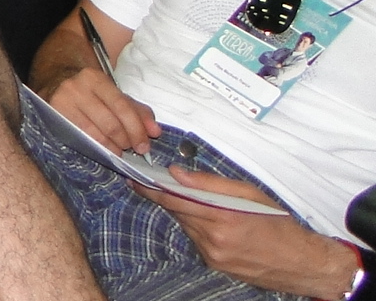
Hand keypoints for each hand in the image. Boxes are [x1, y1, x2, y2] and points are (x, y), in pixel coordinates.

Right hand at [45, 64, 159, 153]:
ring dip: (112, 147)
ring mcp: (63, 102)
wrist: (54, 82)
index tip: (144, 146)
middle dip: (126, 141)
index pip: (122, 107)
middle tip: (132, 149)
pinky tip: (105, 150)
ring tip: (119, 150)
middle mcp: (77, 87)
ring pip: (95, 134)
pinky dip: (97, 148)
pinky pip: (81, 138)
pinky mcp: (54, 116)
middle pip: (109, 123)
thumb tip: (155, 131)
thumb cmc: (90, 92)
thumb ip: (137, 111)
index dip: (136, 129)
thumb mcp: (113, 94)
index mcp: (96, 78)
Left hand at [139, 172, 351, 295]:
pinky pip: (196, 241)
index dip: (153, 188)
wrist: (301, 262)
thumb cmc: (278, 224)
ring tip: (192, 202)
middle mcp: (214, 238)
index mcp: (223, 216)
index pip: (175, 199)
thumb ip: (211, 182)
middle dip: (166, 198)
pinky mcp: (215, 265)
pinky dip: (197, 228)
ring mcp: (213, 255)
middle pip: (178, 212)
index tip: (136, 179)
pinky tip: (209, 222)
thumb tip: (178, 173)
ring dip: (184, 213)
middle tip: (151, 183)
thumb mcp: (249, 193)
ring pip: (186, 226)